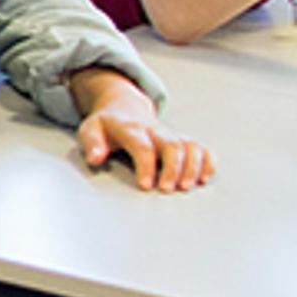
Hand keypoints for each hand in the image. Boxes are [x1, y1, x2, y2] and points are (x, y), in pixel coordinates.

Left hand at [77, 97, 210, 192]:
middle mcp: (155, 130)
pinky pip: (200, 147)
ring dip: (193, 167)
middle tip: (168, 189)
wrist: (124, 108)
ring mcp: (170, 134)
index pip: (143, 146)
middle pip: (172, 145)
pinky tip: (204, 177)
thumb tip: (95, 158)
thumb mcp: (89, 130)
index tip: (146, 185)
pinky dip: (207, 161)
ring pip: (190, 146)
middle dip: (173, 168)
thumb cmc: (106, 125)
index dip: (146, 166)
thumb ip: (91, 143)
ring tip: (186, 186)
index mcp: (131, 129)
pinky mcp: (182, 139)